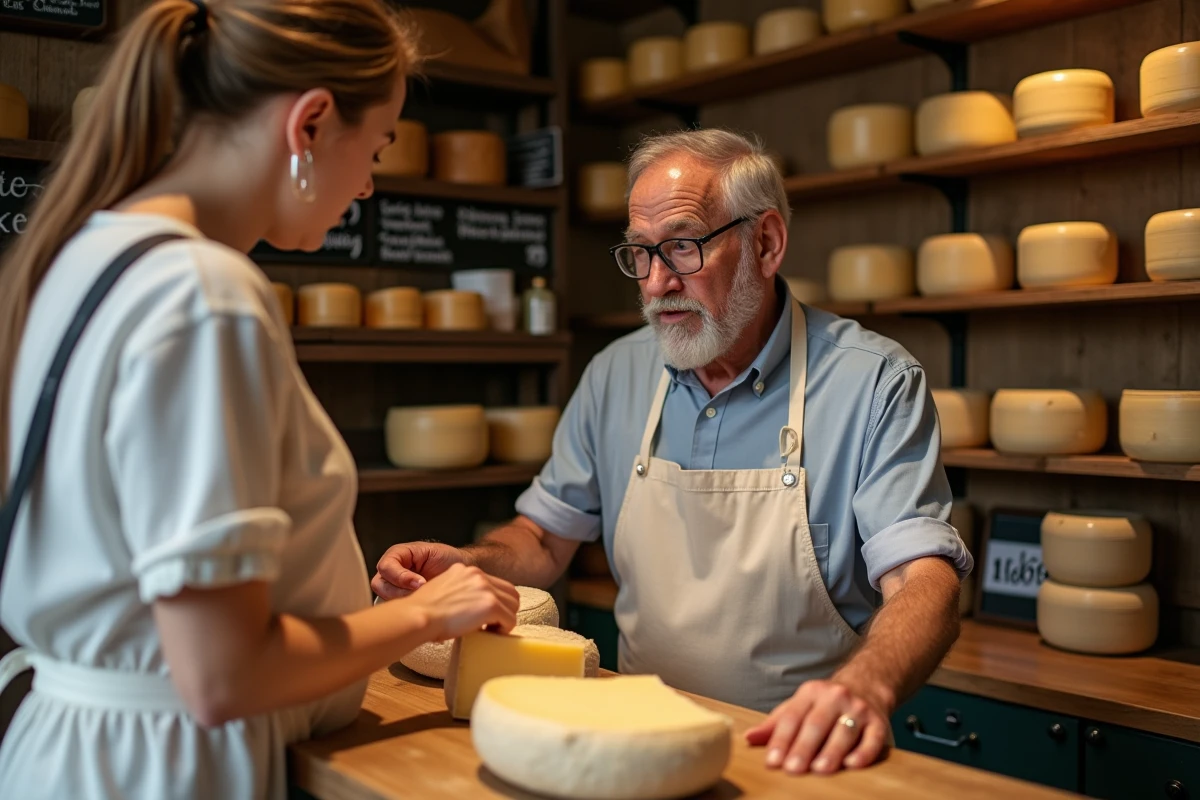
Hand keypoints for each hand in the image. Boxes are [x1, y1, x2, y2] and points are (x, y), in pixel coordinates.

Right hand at [372, 541, 469, 599]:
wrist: (458, 568)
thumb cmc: (446, 558)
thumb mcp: (434, 553)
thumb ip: (420, 562)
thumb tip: (416, 583)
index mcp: (397, 555)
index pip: (385, 567)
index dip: (400, 577)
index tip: (420, 583)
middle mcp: (391, 571)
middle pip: (379, 585)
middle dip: (400, 592)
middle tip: (421, 593)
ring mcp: (393, 587)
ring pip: (385, 598)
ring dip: (404, 600)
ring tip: (424, 599)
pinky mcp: (399, 600)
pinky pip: (395, 608)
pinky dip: (407, 609)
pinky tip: (421, 606)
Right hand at [405, 563, 519, 640]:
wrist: (418, 615)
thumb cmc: (424, 612)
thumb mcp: (444, 591)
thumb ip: (461, 593)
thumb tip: (472, 609)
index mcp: (467, 570)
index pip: (496, 584)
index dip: (496, 602)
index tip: (487, 616)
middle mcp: (479, 575)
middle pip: (510, 593)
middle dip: (505, 610)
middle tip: (492, 625)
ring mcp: (486, 588)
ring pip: (513, 606)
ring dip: (505, 620)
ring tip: (490, 630)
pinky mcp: (490, 604)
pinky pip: (510, 619)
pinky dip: (504, 629)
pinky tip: (491, 634)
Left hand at [745, 679, 890, 774]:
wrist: (867, 684)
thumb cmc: (826, 703)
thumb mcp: (800, 705)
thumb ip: (776, 723)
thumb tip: (749, 738)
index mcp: (810, 693)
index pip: (792, 717)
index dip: (781, 739)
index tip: (772, 761)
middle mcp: (834, 697)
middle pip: (816, 724)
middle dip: (803, 747)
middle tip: (792, 768)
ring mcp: (858, 708)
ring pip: (844, 731)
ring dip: (832, 751)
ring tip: (820, 768)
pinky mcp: (879, 722)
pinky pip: (872, 737)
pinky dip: (863, 752)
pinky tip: (853, 764)